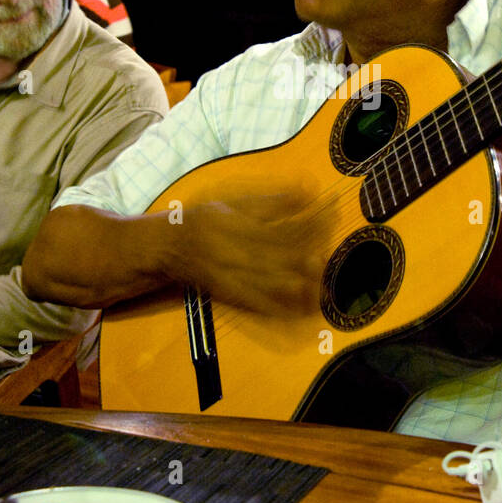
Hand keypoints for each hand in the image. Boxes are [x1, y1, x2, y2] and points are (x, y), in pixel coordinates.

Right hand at [180, 189, 334, 316]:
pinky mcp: (234, 297)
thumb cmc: (203, 219)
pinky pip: (264, 308)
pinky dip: (288, 310)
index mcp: (240, 225)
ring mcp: (236, 278)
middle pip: (286, 257)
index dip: (315, 222)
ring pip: (278, 285)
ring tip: (328, 280)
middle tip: (335, 250)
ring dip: (308, 284)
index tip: (334, 214)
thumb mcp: (233, 201)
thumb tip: (308, 191)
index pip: (287, 227)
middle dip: (316, 254)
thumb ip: (271, 201)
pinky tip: (308, 307)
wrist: (166, 248)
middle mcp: (239, 253)